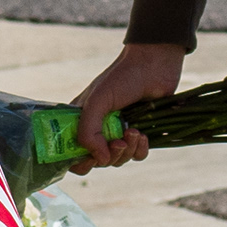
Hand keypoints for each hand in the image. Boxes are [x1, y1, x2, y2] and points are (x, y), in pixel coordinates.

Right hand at [72, 43, 186, 167]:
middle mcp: (98, 129)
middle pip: (97, 160)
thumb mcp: (97, 101)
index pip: (71, 153)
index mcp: (81, 120)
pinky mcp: (140, 133)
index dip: (80, 161)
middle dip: (109, 156)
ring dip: (127, 151)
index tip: (91, 157)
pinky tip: (143, 134)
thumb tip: (100, 159)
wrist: (154, 65)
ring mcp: (119, 132)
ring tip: (134, 131)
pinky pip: (137, 156)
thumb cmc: (122, 77)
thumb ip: (88, 131)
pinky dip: (140, 150)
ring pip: (118, 159)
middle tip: (118, 142)